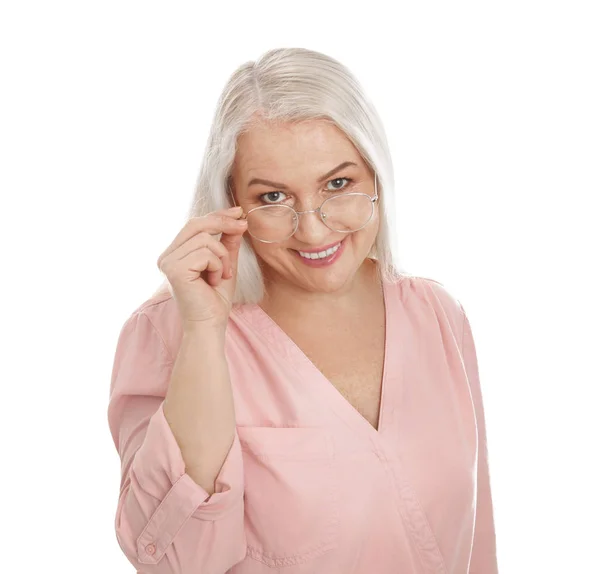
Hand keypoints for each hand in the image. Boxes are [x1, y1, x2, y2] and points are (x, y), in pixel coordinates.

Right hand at [156, 206, 247, 328]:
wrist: (210, 324)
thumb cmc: (215, 299)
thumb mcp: (225, 264)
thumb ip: (227, 242)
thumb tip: (237, 219)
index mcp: (175, 253)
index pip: (195, 224)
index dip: (217, 214)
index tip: (238, 212)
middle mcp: (167, 256)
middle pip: (196, 224)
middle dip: (223, 222)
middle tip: (243, 226)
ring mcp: (168, 262)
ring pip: (204, 239)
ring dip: (222, 256)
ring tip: (223, 275)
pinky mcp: (175, 269)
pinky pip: (204, 253)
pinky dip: (217, 265)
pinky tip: (214, 281)